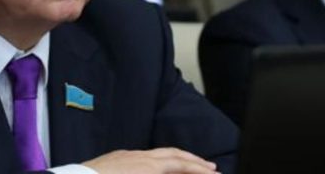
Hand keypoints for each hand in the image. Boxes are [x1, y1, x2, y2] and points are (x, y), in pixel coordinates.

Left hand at [82, 148, 219, 173]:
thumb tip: (179, 172)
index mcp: (147, 166)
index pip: (181, 164)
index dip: (199, 169)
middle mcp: (138, 156)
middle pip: (172, 154)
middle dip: (193, 160)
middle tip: (210, 167)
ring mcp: (125, 155)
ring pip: (157, 154)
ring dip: (175, 160)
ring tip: (187, 168)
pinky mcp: (114, 158)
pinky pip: (143, 156)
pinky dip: (158, 161)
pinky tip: (158, 168)